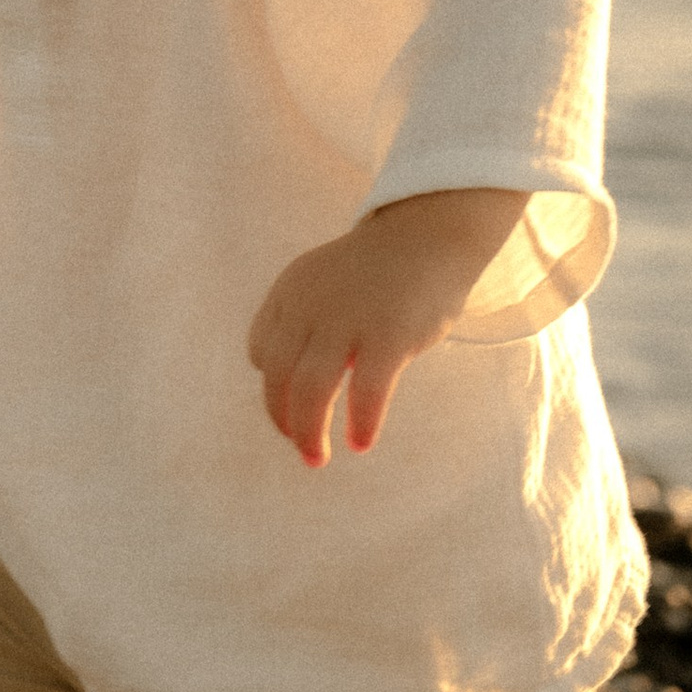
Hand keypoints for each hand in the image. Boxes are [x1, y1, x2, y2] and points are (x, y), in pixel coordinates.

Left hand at [247, 187, 529, 468]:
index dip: (272, 386)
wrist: (430, 234)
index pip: (261, 349)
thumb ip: (306, 321)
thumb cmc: (380, 269)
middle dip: (285, 420)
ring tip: (317, 458)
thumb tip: (296, 383)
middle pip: (279, 377)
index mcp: (291, 291)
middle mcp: (310, 305)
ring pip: (311, 390)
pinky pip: (365, 393)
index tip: (288, 411)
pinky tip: (360, 443)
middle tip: (303, 449)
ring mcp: (347, 320)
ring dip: (309, 432)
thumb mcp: (326, 283)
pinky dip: (361, 423)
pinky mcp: (387, 336)